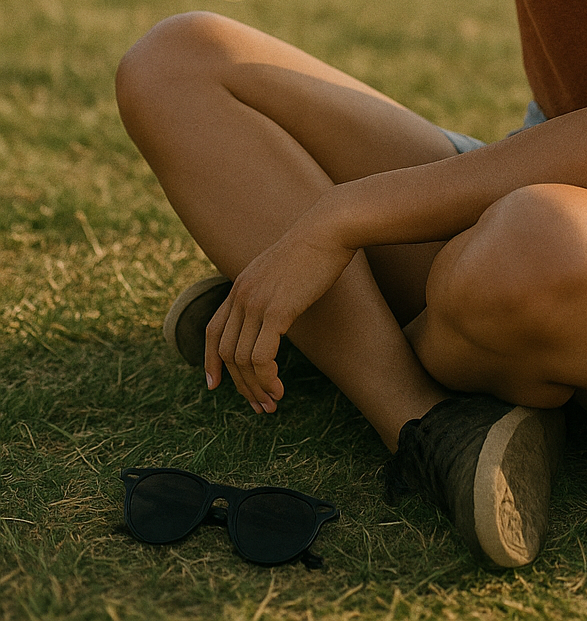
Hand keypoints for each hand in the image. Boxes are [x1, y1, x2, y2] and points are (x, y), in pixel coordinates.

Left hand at [204, 226, 355, 411]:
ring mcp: (256, 302)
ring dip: (256, 388)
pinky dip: (267, 379)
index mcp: (241, 286)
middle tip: (260, 406)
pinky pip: (262, 357)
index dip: (210, 361)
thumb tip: (277, 312)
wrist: (329, 228)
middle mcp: (242, 295)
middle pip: (228, 352)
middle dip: (241, 385)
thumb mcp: (283, 270)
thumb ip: (272, 290)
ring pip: (243, 360)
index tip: (215, 385)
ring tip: (272, 404)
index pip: (213, 330)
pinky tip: (279, 389)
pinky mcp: (277, 310)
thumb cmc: (316, 248)